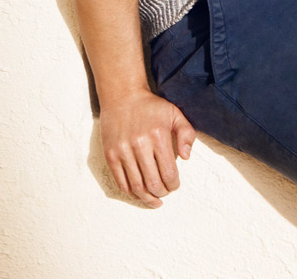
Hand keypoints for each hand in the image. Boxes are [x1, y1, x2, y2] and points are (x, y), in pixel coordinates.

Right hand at [99, 90, 196, 207]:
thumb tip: (186, 158)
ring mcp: (123, 151)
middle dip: (162, 193)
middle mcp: (140, 145)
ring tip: (154, 200)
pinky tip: (138, 193)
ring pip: (136, 186)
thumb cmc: (152, 107)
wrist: (123, 96)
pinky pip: (120, 181)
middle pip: (153, 182)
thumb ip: (187, 134)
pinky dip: (130, 192)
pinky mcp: (110, 155)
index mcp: (158, 136)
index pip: (168, 172)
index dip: (173, 184)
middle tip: (165, 193)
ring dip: (146, 197)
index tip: (175, 186)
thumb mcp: (175, 114)